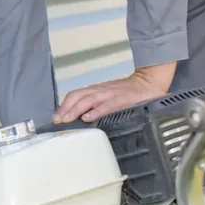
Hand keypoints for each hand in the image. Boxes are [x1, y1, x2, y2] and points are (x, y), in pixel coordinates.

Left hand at [53, 62, 175, 124]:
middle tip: (57, 121)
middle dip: (65, 109)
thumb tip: (79, 119)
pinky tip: (88, 118)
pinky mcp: (123, 99)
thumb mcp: (108, 97)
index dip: (63, 106)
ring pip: (88, 100)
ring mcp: (111, 94)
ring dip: (75, 110)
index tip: (55, 118)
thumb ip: (95, 105)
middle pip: (77, 97)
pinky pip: (107, 105)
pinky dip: (96, 111)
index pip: (75, 95)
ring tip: (67, 120)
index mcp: (96, 91)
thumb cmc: (127, 93)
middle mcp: (101, 91)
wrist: (148, 82)